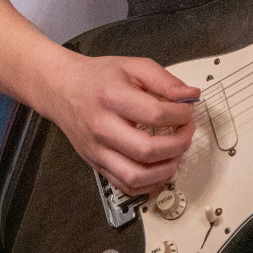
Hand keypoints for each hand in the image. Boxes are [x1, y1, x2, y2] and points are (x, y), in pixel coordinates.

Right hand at [46, 54, 200, 195]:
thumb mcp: (133, 66)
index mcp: (113, 98)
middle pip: (146, 150)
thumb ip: (165, 80)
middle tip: (186, 133)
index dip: (181, 114)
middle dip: (178, 145)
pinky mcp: (96, 164)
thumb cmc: (97, 78)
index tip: (188, 111)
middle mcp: (102, 127)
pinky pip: (125, 186)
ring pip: (135, 176)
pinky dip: (148, 185)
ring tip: (177, 155)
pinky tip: (160, 171)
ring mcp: (98, 150)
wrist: (62, 89)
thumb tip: (190, 96)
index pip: (156, 114)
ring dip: (165, 170)